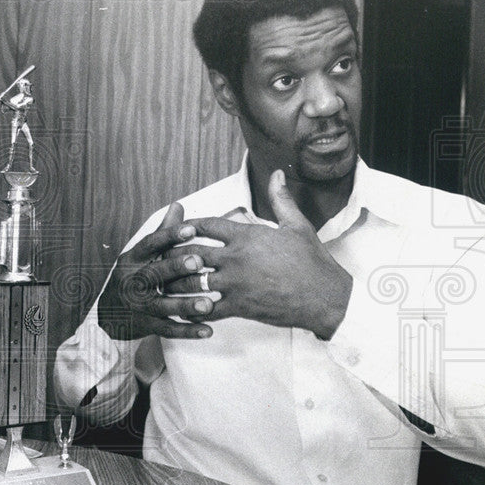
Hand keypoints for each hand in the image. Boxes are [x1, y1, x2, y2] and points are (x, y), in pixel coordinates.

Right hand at [97, 202, 215, 340]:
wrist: (109, 315)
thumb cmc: (133, 278)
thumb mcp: (142, 255)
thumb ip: (161, 234)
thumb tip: (178, 206)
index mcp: (132, 260)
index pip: (149, 245)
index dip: (169, 237)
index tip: (191, 230)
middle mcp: (132, 282)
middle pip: (153, 274)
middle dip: (176, 268)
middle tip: (199, 262)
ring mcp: (138, 306)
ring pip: (161, 305)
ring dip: (185, 305)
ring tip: (209, 304)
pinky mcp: (145, 326)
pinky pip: (167, 329)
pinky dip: (187, 331)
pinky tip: (207, 330)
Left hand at [169, 170, 351, 338]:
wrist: (324, 296)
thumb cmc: (312, 261)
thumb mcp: (297, 225)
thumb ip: (280, 199)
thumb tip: (277, 174)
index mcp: (246, 235)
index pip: (206, 225)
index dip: (187, 226)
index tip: (177, 228)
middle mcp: (234, 257)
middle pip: (190, 252)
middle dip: (172, 254)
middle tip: (159, 257)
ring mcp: (234, 283)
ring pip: (192, 281)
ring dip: (175, 282)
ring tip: (162, 283)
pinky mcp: (238, 306)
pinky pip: (206, 309)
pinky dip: (192, 310)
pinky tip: (182, 310)